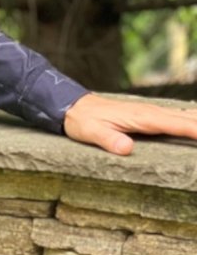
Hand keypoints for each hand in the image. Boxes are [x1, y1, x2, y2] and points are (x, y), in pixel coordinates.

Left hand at [63, 91, 196, 154]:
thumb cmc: (81, 121)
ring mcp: (152, 113)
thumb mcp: (90, 132)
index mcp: (144, 117)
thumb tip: (126, 148)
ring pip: (188, 116)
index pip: (181, 125)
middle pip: (192, 118)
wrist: (70, 106)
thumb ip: (108, 139)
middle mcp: (152, 112)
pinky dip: (195, 121)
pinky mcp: (150, 116)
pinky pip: (180, 118)